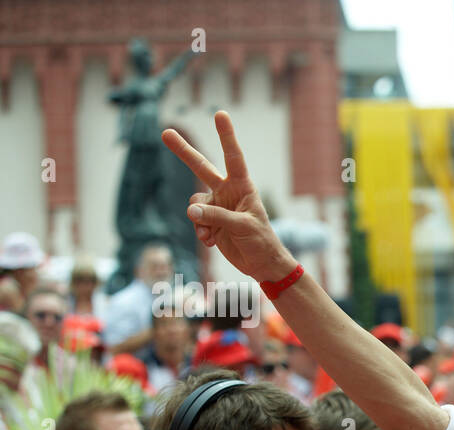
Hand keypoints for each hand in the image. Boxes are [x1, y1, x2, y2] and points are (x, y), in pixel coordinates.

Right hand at [161, 111, 295, 282]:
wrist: (261, 264)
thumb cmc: (261, 241)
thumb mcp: (243, 227)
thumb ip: (216, 217)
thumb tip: (190, 210)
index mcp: (243, 187)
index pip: (233, 157)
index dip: (226, 136)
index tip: (220, 113)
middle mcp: (227, 192)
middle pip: (201, 168)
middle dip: (183, 152)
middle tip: (165, 132)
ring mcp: (217, 206)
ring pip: (195, 203)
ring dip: (198, 219)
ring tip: (209, 234)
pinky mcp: (209, 222)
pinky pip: (195, 220)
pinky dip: (200, 231)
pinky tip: (210, 241)